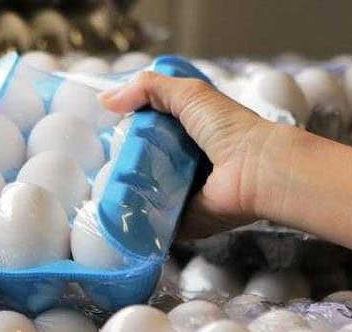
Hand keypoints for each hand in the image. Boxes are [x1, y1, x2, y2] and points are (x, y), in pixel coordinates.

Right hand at [99, 71, 299, 238]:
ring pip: (141, 194)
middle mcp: (183, 166)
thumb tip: (104, 100)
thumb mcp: (189, 94)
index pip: (148, 133)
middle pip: (140, 165)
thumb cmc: (228, 129)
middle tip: (96, 163)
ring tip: (96, 188)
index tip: (103, 133)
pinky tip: (112, 213)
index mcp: (187, 135)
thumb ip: (149, 88)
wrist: (256, 172)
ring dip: (123, 192)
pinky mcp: (180, 223)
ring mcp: (181, 196)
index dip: (127, 131)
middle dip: (120, 163)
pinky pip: (151, 222)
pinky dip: (134, 218)